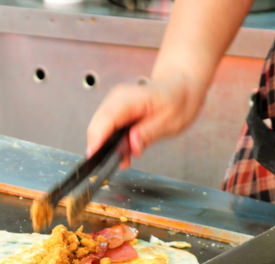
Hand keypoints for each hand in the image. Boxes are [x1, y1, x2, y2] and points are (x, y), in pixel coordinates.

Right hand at [86, 73, 206, 166]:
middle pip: (97, 125)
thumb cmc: (177, 101)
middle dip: (101, 147)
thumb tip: (132, 146)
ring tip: (124, 158)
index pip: (107, 118)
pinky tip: (122, 151)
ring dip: (106, 146)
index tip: (94, 155)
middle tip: (119, 162)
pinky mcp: (112, 110)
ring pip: (97, 128)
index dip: (97, 138)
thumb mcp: (170, 122)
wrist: (179, 89)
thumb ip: (149, 134)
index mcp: (132, 98)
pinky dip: (109, 142)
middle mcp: (117, 98)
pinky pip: (104, 128)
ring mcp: (112, 103)